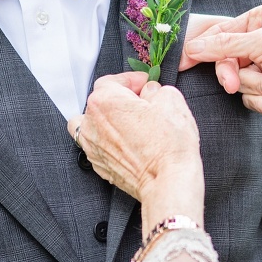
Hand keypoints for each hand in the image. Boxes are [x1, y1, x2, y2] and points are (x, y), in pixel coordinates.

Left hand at [67, 74, 203, 231]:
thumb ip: (155, 89)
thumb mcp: (171, 99)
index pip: (112, 80)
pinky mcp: (100, 166)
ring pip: (92, 125)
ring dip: (108, 121)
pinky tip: (129, 143)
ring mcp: (93, 147)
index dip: (132, 80)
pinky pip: (99, 146)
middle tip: (144, 104)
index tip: (145, 84)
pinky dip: (110, 142)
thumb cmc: (168, 145)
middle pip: (100, 102)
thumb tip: (151, 94)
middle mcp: (91, 123)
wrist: (168, 181)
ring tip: (129, 123)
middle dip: (122, 100)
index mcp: (104, 101)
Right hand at [184, 3, 261, 127]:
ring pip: (237, 81)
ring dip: (258, 87)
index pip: (222, 32)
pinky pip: (247, 97)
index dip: (203, 48)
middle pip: (225, 59)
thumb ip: (224, 45)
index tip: (184, 61)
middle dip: (236, 74)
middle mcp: (261, 40)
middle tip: (233, 84)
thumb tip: (191, 47)